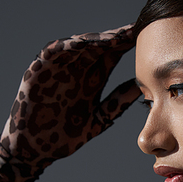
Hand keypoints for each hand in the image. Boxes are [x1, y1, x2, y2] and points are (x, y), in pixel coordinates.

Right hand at [0, 25, 139, 170]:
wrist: (34, 151)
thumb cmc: (64, 137)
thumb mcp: (98, 119)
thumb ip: (117, 103)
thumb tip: (143, 89)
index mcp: (91, 81)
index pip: (112, 56)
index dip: (127, 46)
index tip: (148, 39)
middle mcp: (76, 71)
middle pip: (98, 47)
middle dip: (116, 38)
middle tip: (136, 30)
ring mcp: (57, 70)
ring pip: (78, 46)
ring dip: (95, 40)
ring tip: (114, 36)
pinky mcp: (38, 72)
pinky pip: (52, 53)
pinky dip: (65, 47)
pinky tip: (81, 44)